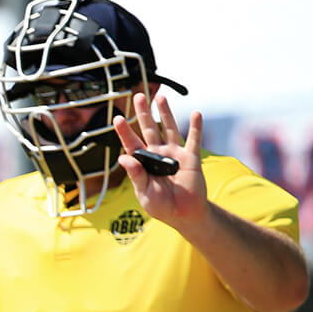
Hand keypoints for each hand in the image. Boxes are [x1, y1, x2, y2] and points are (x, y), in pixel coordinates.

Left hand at [113, 93, 207, 230]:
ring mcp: (174, 154)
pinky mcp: (191, 158)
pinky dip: (196, 127)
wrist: (184, 214)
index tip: (117, 118)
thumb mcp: (144, 193)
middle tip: (138, 96)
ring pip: (169, 129)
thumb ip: (135, 175)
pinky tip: (196, 114)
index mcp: (143, 163)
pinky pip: (193, 140)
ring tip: (161, 97)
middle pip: (149, 129)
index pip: (131, 143)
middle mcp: (157, 154)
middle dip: (143, 113)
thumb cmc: (161, 205)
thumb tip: (123, 157)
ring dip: (166, 113)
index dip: (124, 131)